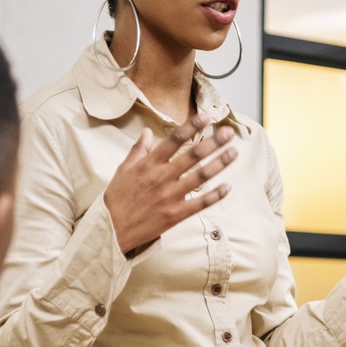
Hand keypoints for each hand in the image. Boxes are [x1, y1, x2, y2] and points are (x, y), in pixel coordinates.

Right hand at [104, 113, 237, 254]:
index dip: (191, 126)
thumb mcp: (123, 170)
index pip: (174, 140)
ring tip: (234, 152)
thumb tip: (146, 131)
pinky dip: (215, 195)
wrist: (112, 230)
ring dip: (219, 164)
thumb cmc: (116, 199)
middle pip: (193, 155)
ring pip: (201, 176)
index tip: (206, 116)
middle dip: (213, 142)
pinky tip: (228, 186)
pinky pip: (200, 203)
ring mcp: (170, 196)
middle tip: (228, 132)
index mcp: (149, 164)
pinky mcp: (175, 214)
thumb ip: (138, 150)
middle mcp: (162, 177)